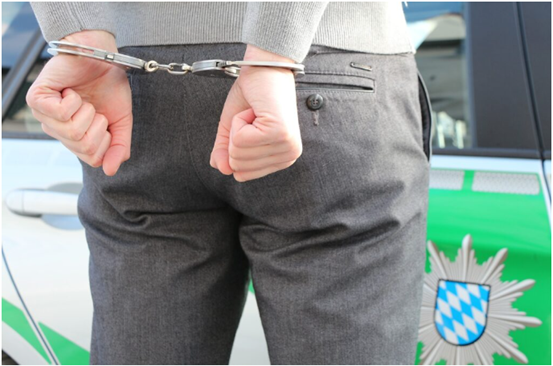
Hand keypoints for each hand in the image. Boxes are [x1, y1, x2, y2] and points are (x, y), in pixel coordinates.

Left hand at [26, 30, 131, 175]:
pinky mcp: (37, 100)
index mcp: (76, 138)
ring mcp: (45, 117)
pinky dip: (73, 101)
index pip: (92, 159)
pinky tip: (71, 92)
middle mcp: (58, 130)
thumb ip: (119, 147)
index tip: (105, 121)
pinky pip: (61, 113)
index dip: (106, 141)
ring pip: (72, 131)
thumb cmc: (108, 85)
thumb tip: (110, 170)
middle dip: (98, 125)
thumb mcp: (120, 122)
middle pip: (84, 147)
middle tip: (94, 108)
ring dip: (87, 111)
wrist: (100, 55)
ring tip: (83, 98)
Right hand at [209, 45, 302, 181]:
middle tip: (252, 117)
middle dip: (235, 137)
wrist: (265, 66)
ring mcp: (286, 146)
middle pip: (239, 166)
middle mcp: (289, 156)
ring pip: (238, 154)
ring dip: (238, 127)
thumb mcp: (233, 129)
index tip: (250, 125)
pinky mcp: (279, 133)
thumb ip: (225, 151)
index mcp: (282, 159)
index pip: (242, 174)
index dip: (235, 147)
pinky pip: (240, 140)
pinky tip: (255, 110)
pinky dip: (239, 120)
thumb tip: (221, 169)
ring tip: (255, 113)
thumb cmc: (253, 95)